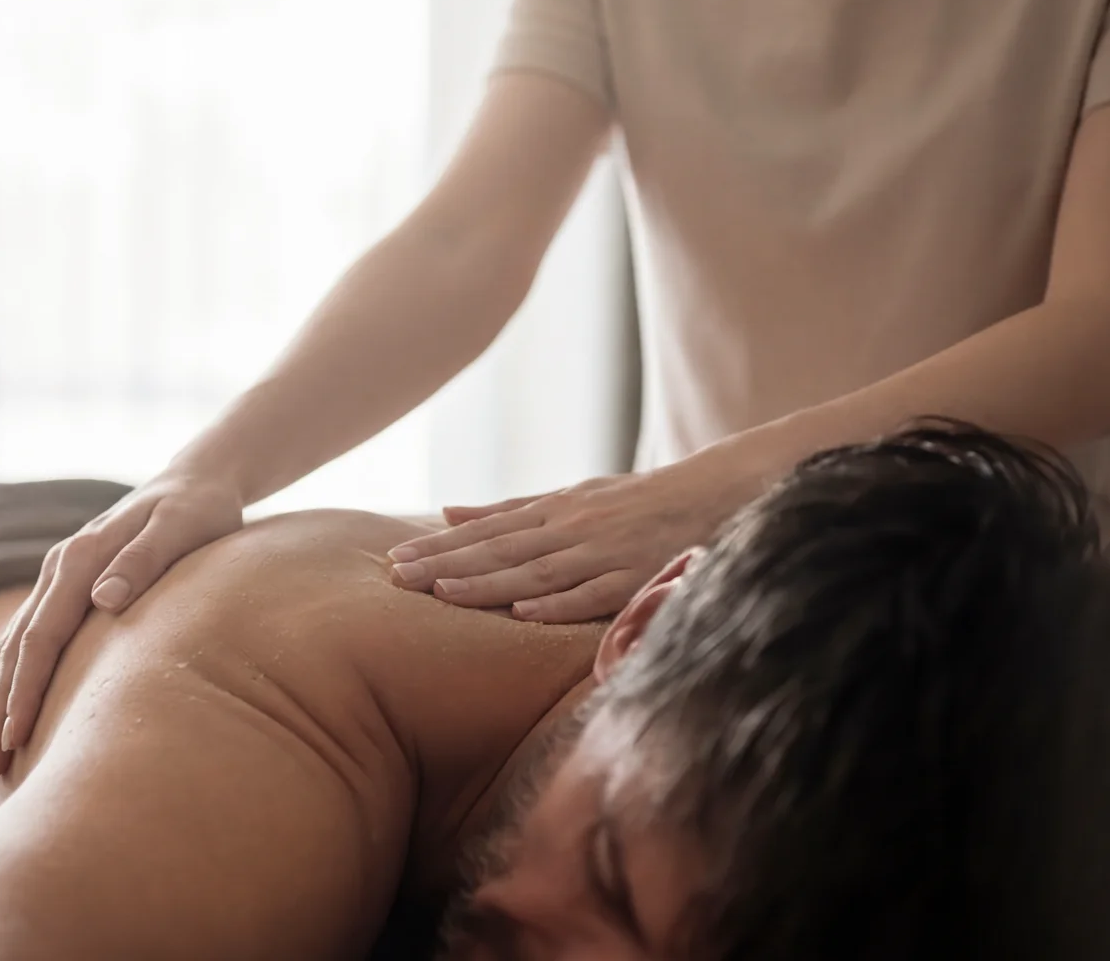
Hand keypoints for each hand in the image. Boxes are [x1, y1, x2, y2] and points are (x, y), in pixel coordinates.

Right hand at [0, 471, 244, 777]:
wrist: (195, 479)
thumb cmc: (197, 509)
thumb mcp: (182, 527)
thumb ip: (144, 560)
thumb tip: (103, 598)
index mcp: (80, 558)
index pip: (41, 637)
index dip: (24, 690)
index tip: (14, 738)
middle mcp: (58, 568)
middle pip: (16, 650)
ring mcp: (58, 577)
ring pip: (12, 648)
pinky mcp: (67, 586)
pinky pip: (25, 638)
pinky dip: (4, 678)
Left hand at [387, 464, 733, 622]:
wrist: (713, 496)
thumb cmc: (632, 502)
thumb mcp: (568, 496)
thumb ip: (509, 508)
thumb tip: (446, 512)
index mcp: (553, 510)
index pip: (485, 530)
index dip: (439, 546)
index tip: (395, 560)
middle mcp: (571, 528)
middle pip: (499, 549)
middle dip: (446, 564)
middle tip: (399, 578)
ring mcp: (602, 554)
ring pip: (535, 572)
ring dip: (487, 583)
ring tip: (442, 593)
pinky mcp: (635, 578)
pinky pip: (592, 594)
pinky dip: (557, 604)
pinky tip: (522, 613)